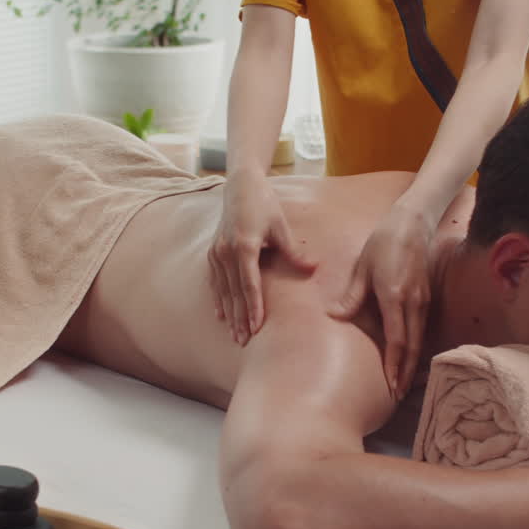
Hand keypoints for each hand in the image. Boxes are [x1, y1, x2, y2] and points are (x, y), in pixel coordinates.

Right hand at [210, 171, 316, 344]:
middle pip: (234, 293)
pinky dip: (218, 299)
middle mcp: (227, 252)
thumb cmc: (264, 205)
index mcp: (245, 246)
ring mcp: (217, 253)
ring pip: (223, 290)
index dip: (253, 307)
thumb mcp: (281, 226)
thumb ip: (294, 251)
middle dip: (240, 319)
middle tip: (244, 341)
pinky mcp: (212, 252)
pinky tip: (221, 315)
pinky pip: (215, 282)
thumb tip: (315, 268)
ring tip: (234, 335)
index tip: (256, 327)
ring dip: (229, 314)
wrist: (240, 187)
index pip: (250, 284)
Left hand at [329, 203, 433, 398]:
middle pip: (412, 346)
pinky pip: (421, 328)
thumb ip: (352, 295)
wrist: (413, 223)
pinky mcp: (426, 298)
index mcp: (395, 297)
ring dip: (412, 363)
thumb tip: (336, 316)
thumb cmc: (383, 243)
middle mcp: (413, 303)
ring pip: (419, 339)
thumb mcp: (362, 267)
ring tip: (403, 382)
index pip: (397, 340)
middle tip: (397, 394)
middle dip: (405, 372)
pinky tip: (409, 358)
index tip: (390, 384)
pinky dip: (415, 347)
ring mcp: (422, 301)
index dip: (393, 365)